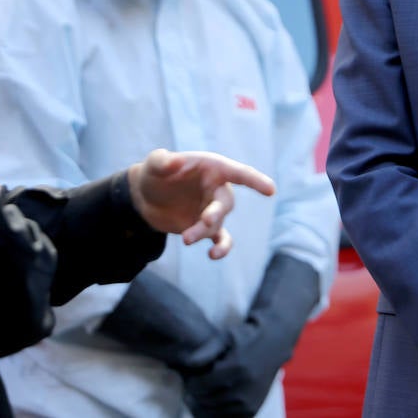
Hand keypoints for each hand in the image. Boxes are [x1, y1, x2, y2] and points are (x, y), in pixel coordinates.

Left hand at [127, 149, 275, 258]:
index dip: (255, 181)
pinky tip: (213, 255)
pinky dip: (221, 248)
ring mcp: (213, 209)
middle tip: (206, 221)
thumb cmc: (155, 173)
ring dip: (203, 232)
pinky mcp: (206, 227)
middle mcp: (217, 189)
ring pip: (217, 224)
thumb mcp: (154, 164)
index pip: (238, 173)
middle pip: (225, 203)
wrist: (145, 196)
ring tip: (185, 238)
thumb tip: (172, 162)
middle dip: (217, 213)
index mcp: (213, 168)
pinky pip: (221, 239)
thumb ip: (161, 161)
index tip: (271, 190)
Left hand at [181, 323, 276, 417]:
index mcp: (236, 367)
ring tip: (199, 400)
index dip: (192, 385)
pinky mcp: (255, 407)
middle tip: (191, 391)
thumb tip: (187, 363)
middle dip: (196, 397)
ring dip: (204, 408)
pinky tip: (212, 408)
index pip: (203, 385)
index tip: (189, 380)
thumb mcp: (225, 336)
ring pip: (218, 412)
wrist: (274, 343)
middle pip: (209, 400)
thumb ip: (206, 350)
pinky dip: (218, 416)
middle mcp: (245, 386)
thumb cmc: (246, 336)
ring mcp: (251, 400)